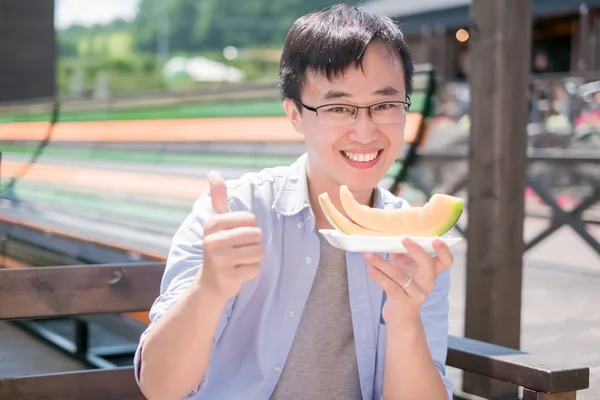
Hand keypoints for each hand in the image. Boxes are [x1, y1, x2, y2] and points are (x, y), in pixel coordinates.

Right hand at [198, 171, 263, 300]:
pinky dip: (251, 272)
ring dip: (253, 258)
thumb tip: (213, 173)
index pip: (251, 219)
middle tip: (237, 251)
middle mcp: (213, 241)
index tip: (234, 236)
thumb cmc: (218, 247)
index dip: (249, 228)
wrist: (209, 283)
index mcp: (212, 224)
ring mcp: (220, 260)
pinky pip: (256, 269)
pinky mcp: (228, 277)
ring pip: (259, 252)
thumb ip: (218, 198)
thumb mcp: (216, 222)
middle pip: (257, 235)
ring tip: (238, 261)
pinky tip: (237, 272)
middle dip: (253, 244)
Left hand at [363, 237, 452, 325]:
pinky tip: (370, 269)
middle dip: (416, 250)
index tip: (435, 239)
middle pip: (428, 265)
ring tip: (368, 255)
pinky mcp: (404, 302)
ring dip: (382, 263)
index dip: (444, 250)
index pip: (446, 261)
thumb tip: (389, 238)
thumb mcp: (404, 268)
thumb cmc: (403, 287)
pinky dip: (379, 277)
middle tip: (403, 238)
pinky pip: (390, 287)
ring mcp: (417, 294)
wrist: (401, 317)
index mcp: (431, 272)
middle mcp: (427, 283)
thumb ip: (400, 254)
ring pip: (400, 276)